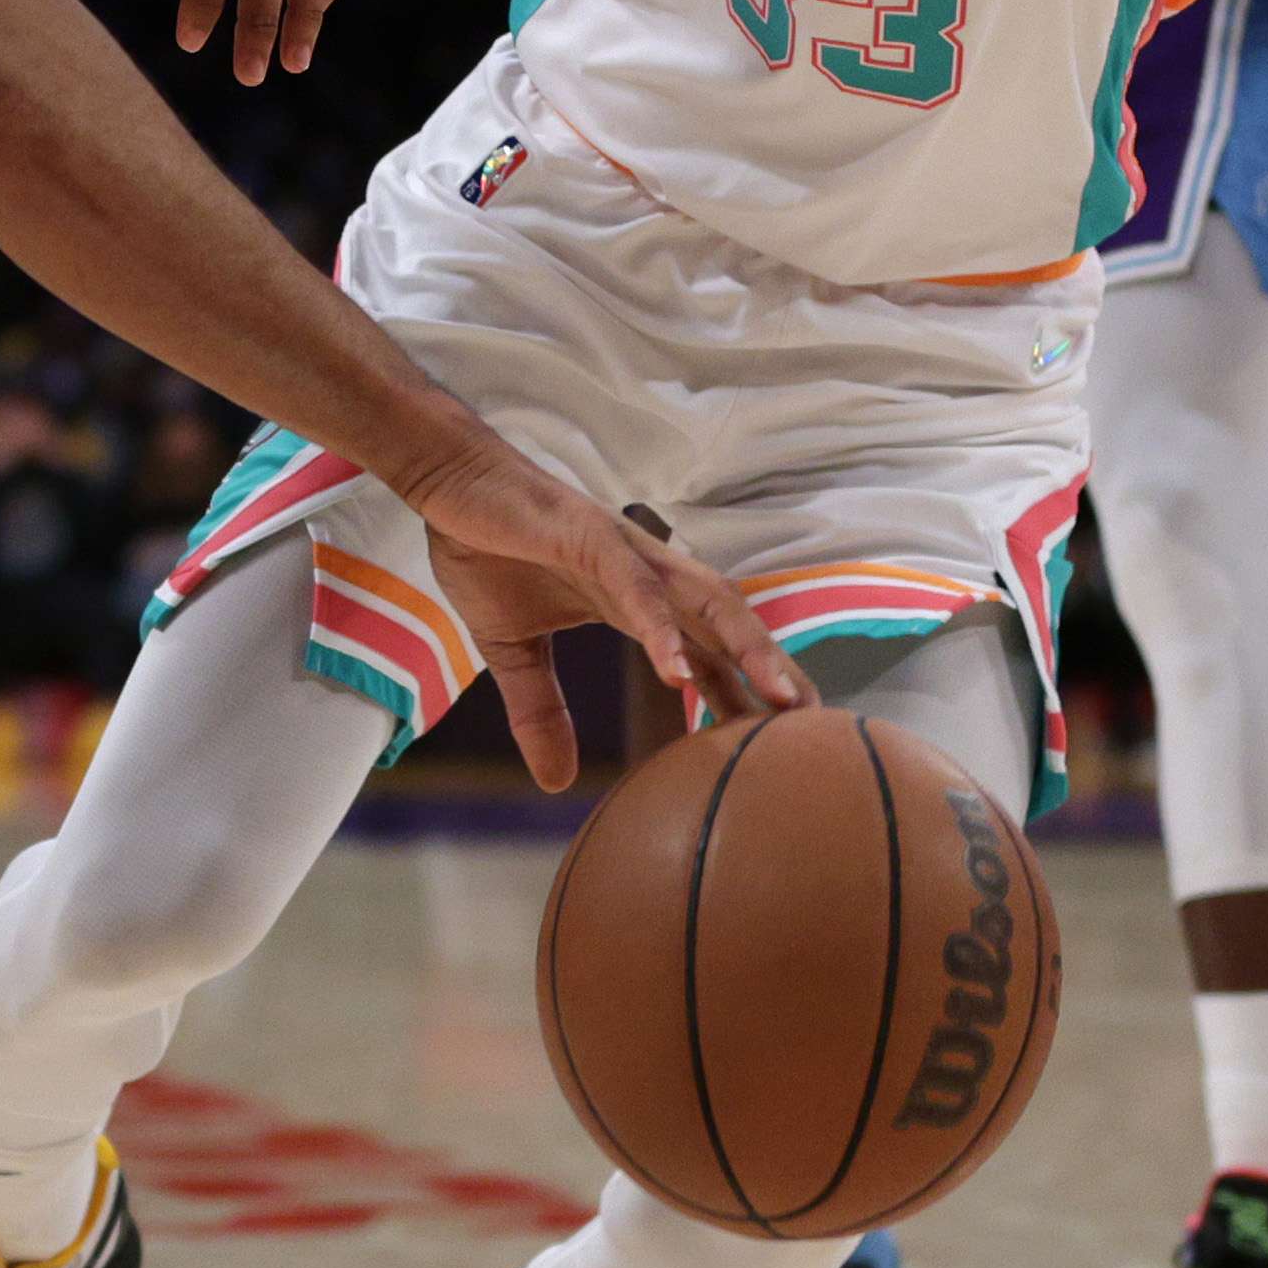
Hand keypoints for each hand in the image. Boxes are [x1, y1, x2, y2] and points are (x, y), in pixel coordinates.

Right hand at [406, 456, 807, 792]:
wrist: (449, 483)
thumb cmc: (488, 550)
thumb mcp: (512, 652)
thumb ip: (540, 712)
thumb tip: (555, 783)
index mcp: (637, 600)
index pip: (708, 653)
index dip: (746, 696)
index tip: (782, 747)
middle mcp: (649, 575)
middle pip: (730, 628)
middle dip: (776, 675)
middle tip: (817, 732)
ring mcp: (626, 553)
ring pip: (706, 601)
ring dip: (749, 648)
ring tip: (781, 700)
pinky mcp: (590, 536)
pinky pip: (636, 587)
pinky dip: (661, 627)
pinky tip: (678, 671)